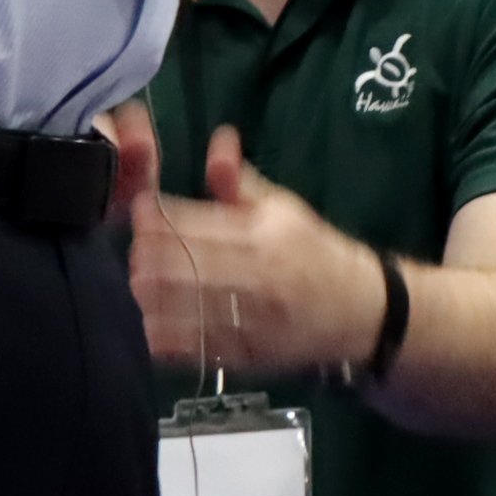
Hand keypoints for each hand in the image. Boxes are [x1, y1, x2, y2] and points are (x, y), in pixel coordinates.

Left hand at [118, 118, 392, 376]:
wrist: (360, 311)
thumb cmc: (314, 253)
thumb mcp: (284, 209)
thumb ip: (241, 180)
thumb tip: (218, 139)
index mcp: (265, 235)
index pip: (190, 223)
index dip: (152, 217)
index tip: (139, 212)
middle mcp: (256, 277)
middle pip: (174, 266)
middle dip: (143, 256)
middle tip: (136, 251)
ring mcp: (249, 320)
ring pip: (175, 307)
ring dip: (147, 294)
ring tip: (141, 283)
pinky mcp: (244, 355)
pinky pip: (186, 346)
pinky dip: (161, 332)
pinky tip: (155, 319)